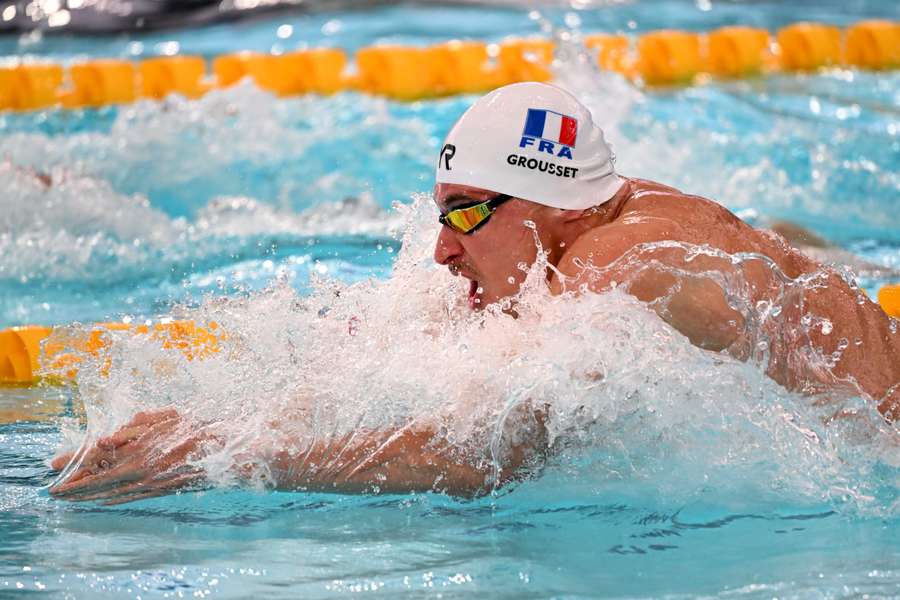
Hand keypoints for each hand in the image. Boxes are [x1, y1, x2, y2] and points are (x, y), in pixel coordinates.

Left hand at [49, 408, 212, 504]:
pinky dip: (109, 499)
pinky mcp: (158, 491)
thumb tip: (104, 440)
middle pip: (97, 481)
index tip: (53, 465)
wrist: (221, 451)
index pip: (95, 458)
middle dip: (72, 486)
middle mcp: (139, 472)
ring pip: (109, 492)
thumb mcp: (163, 417)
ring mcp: (148, 484)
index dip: (73, 463)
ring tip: (69, 498)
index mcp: (137, 451)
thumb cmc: (194, 428)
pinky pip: (127, 498)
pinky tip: (100, 500)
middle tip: (53, 491)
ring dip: (86, 496)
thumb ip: (132, 427)